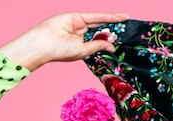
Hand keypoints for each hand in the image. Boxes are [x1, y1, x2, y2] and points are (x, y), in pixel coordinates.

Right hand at [0, 12, 127, 70]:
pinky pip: (95, 17)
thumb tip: (112, 47)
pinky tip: (118, 17)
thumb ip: (97, 46)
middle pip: (100, 31)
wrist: (45, 43)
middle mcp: (81, 35)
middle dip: (113, 30)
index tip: (121, 42)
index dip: (110, 41)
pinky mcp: (77, 17)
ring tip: (126, 20)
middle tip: (127, 29)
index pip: (98, 42)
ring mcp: (79, 25)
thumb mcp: (83, 51)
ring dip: (113, 22)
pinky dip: (107, 17)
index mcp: (81, 47)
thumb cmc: (61, 52)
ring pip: (99, 22)